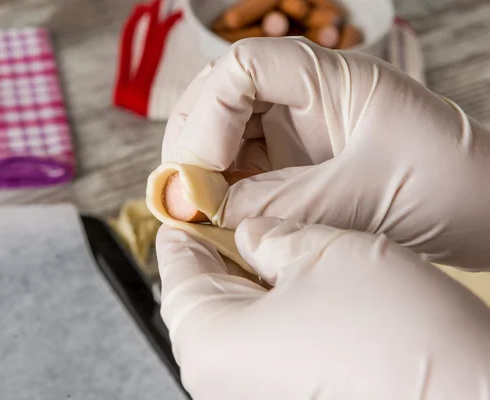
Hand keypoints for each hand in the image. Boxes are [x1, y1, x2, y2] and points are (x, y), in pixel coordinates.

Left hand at [157, 219, 489, 398]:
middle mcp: (218, 378)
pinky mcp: (283, 396)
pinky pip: (262, 344)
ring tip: (278, 244)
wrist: (462, 396)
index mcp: (209, 341)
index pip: (176, 268)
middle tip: (243, 216)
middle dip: (223, 251)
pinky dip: (273, 309)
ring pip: (236, 318)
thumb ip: (271, 237)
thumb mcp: (320, 254)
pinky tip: (300, 284)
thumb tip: (252, 233)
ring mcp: (250, 391)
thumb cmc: (392, 336)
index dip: (187, 226)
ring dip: (253, 279)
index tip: (191, 206)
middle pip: (205, 295)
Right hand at [161, 37, 489, 269]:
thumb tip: (214, 214)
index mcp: (329, 76)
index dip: (210, 115)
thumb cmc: (448, 184)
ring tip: (196, 213)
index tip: (202, 171)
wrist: (486, 210)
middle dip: (194, 144)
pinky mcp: (296, 162)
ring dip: (203, 171)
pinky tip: (219, 217)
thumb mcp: (361, 195)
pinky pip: (244, 167)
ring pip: (226, 135)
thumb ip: (279, 203)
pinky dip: (223, 191)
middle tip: (182, 196)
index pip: (244, 67)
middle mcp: (306, 95)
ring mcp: (298, 129)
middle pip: (221, 97)